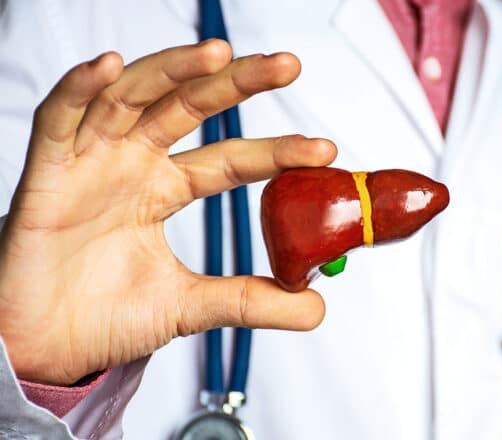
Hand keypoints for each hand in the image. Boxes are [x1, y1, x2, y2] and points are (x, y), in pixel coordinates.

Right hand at [0, 40, 335, 385]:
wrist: (44, 348)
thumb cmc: (105, 316)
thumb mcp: (191, 307)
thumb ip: (250, 301)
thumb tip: (315, 307)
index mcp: (166, 190)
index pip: (230, 159)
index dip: (275, 151)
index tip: (323, 150)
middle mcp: (133, 165)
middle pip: (189, 107)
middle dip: (237, 83)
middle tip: (286, 65)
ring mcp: (91, 163)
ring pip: (133, 97)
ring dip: (173, 70)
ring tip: (219, 54)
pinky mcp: (46, 173)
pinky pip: (59, 119)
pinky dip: (79, 89)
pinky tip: (108, 65)